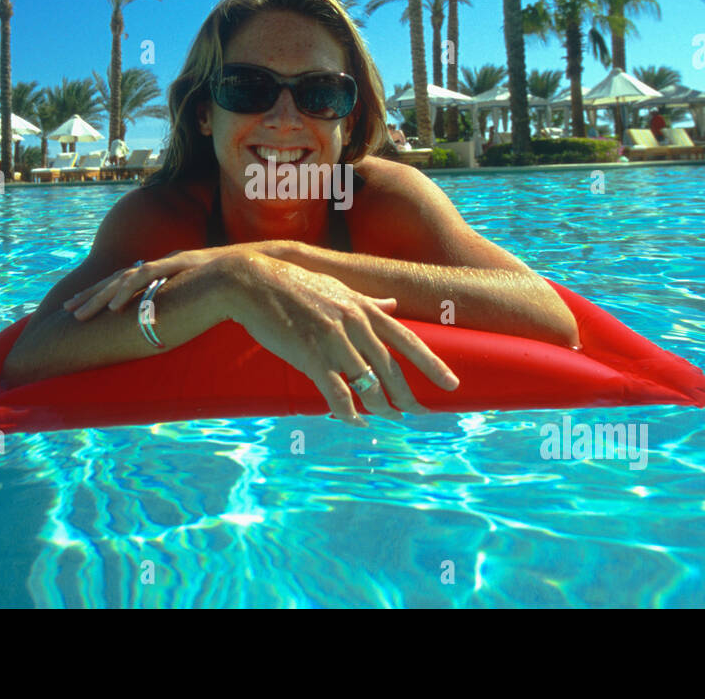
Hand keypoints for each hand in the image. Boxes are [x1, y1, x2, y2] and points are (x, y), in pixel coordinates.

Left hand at [62, 242, 290, 320]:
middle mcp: (168, 263)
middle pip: (121, 278)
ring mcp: (173, 262)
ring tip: (80, 313)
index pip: (132, 282)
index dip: (108, 295)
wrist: (265, 268)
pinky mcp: (180, 265)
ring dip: (101, 295)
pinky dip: (126, 290)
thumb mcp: (213, 304)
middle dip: (92, 294)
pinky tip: (111, 304)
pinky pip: (146, 277)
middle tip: (68, 310)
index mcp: (173, 272)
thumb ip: (196, 313)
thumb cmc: (245, 291)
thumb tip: (188, 333)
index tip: (87, 310)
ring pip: (126, 277)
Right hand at [220, 253, 457, 425]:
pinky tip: (356, 420)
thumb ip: (367, 300)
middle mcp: (354, 325)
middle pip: (392, 369)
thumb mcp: (337, 287)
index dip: (432, 364)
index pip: (408, 340)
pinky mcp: (310, 358)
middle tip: (423, 413)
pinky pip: (338, 394)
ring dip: (382, 407)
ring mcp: (333, 342)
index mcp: (363, 308)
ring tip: (390, 418)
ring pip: (369, 385)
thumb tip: (392, 304)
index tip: (452, 383)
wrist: (253, 283)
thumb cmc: (293, 284)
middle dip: (410, 396)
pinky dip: (350, 412)